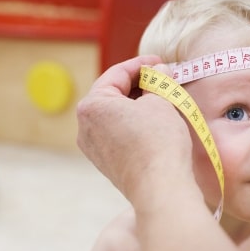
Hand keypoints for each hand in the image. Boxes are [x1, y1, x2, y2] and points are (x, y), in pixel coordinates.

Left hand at [76, 55, 195, 204]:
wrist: (160, 188)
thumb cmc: (158, 142)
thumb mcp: (161, 102)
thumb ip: (158, 82)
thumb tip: (160, 72)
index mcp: (92, 105)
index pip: (117, 74)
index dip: (141, 64)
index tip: (160, 62)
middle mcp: (85, 126)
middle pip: (113, 94)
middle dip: (139, 85)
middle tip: (164, 78)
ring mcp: (94, 148)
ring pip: (115, 115)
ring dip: (137, 104)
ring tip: (163, 99)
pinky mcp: (107, 163)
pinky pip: (118, 134)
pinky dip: (134, 123)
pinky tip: (155, 122)